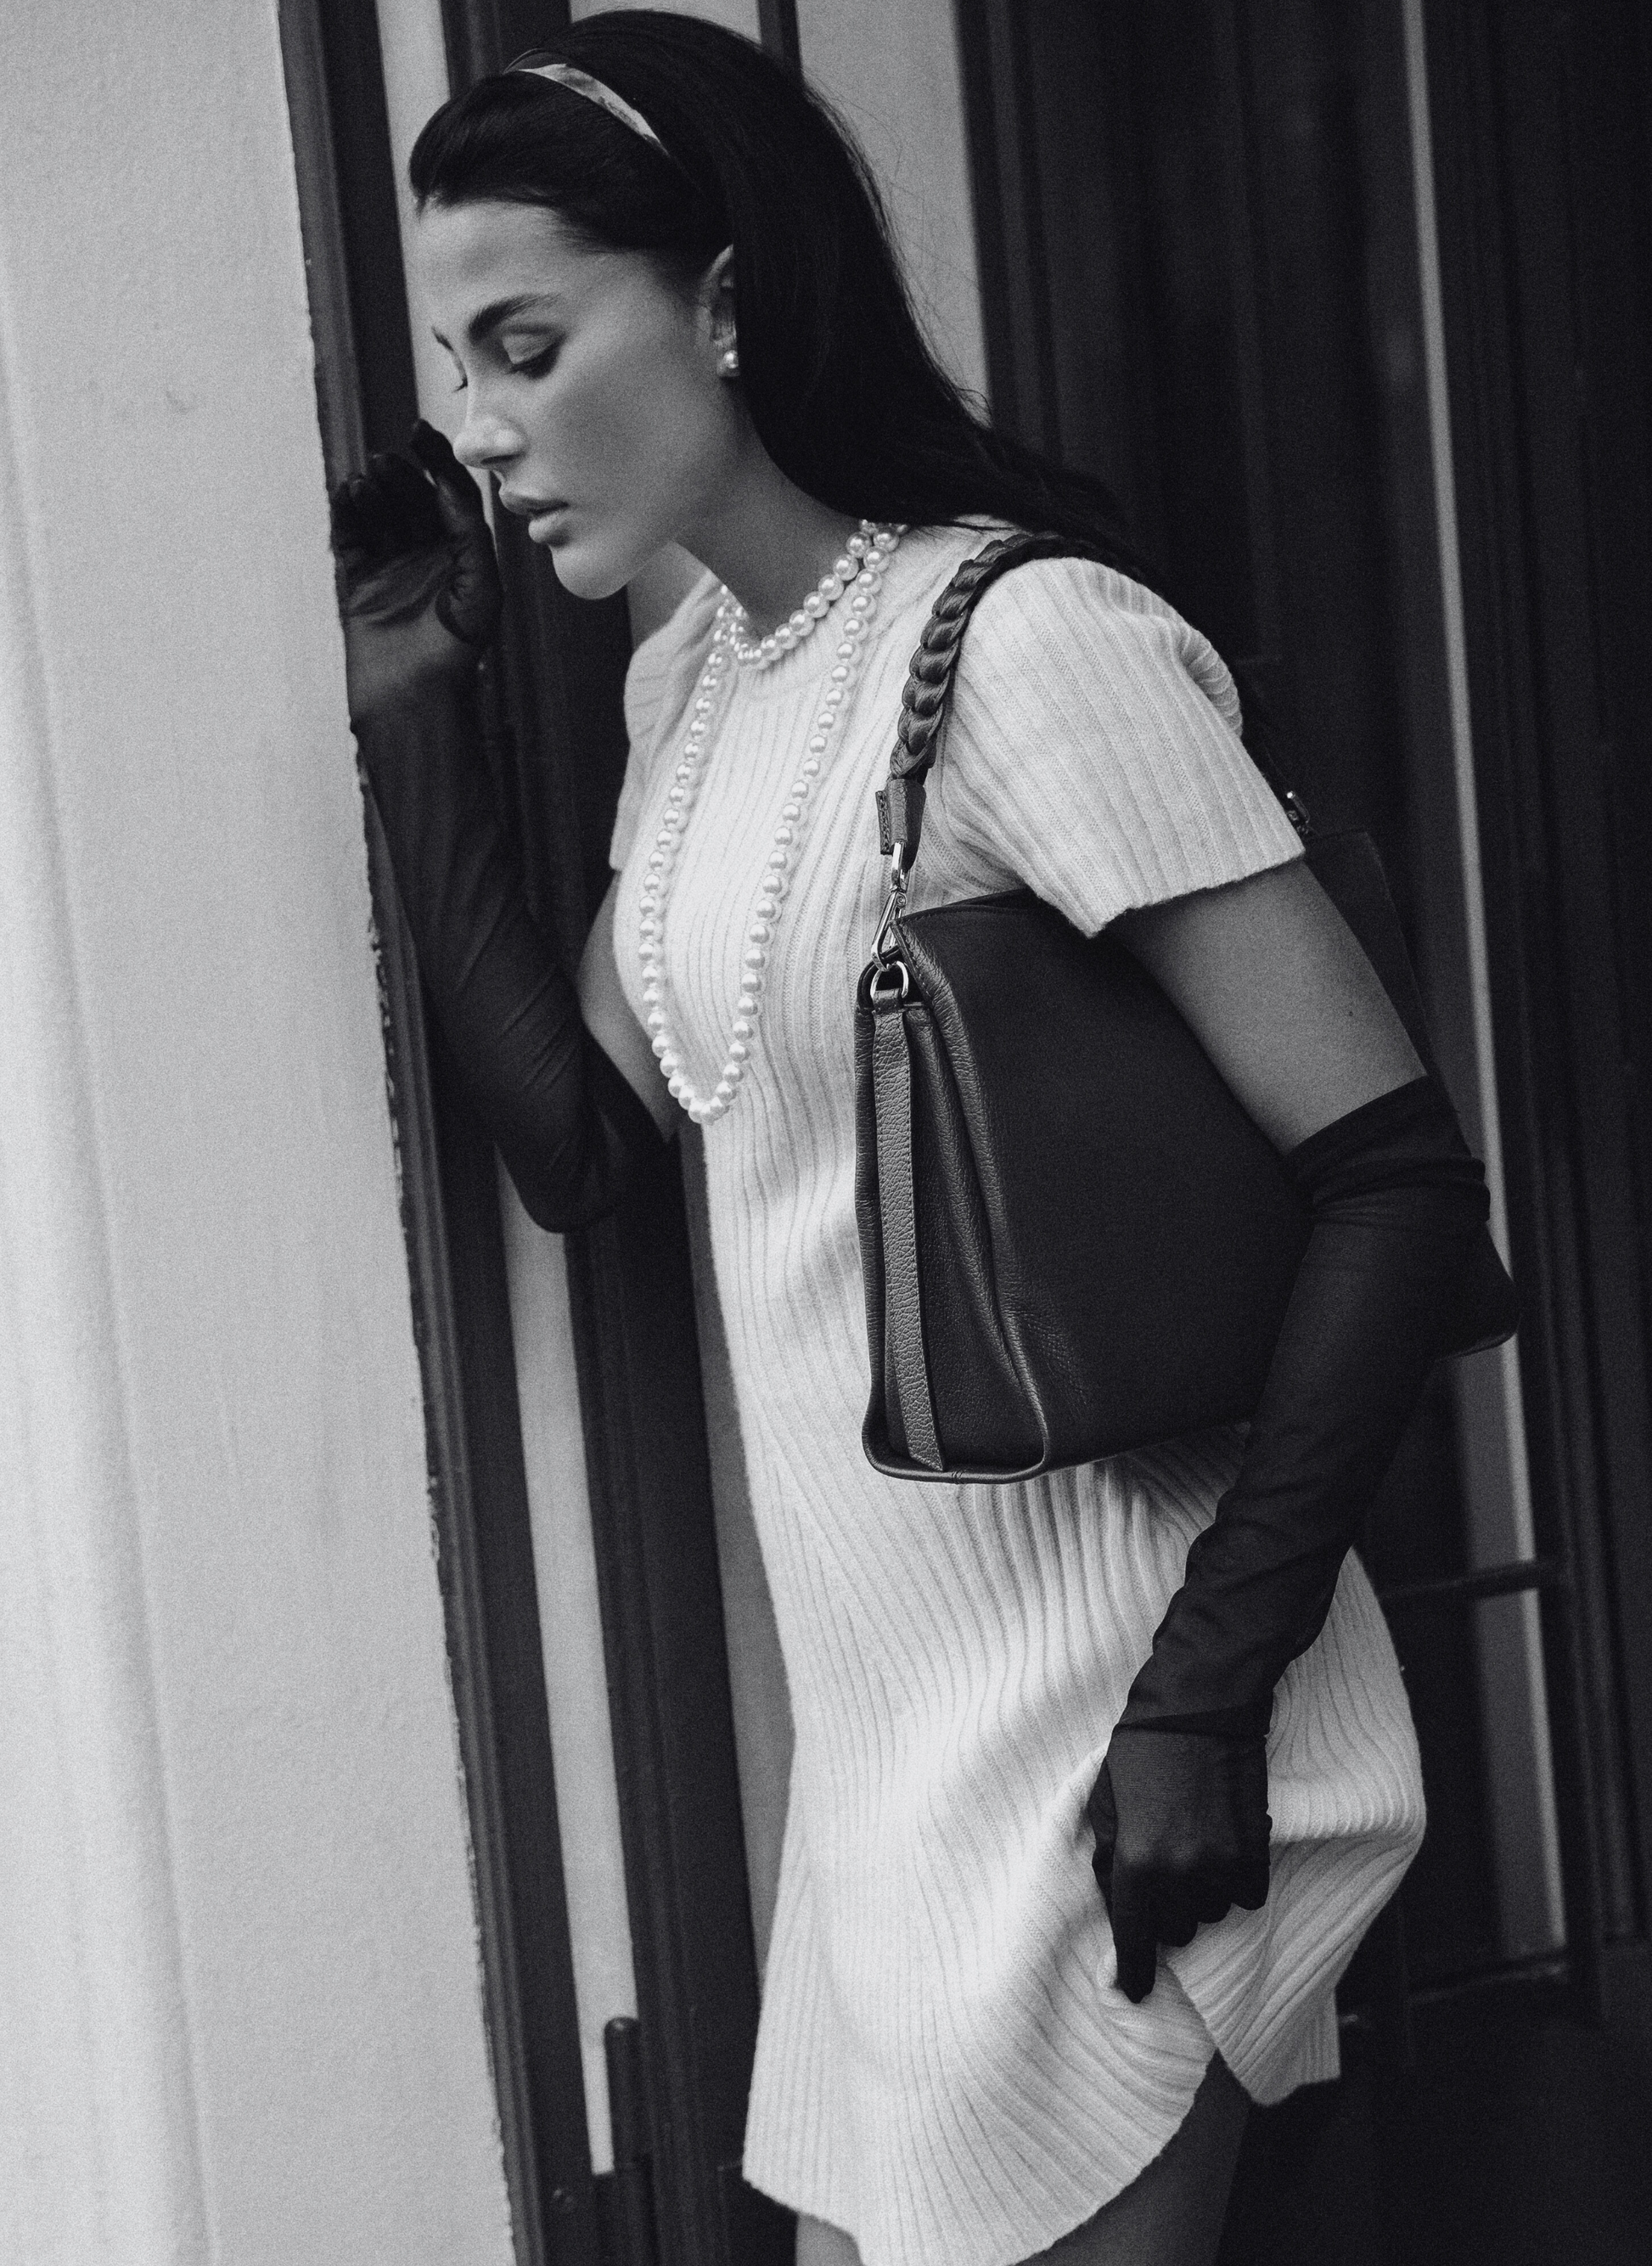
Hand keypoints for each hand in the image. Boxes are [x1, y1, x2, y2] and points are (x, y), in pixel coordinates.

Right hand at [329, 420, 501, 725]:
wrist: (413, 701)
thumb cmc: (456, 652)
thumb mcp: (480, 588)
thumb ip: (470, 534)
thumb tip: (451, 487)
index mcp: (461, 558)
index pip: (449, 498)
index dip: (436, 463)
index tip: (420, 433)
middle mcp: (426, 560)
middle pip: (411, 502)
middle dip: (399, 478)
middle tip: (386, 460)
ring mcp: (390, 571)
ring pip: (378, 517)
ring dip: (372, 494)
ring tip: (366, 479)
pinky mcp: (357, 586)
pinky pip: (348, 541)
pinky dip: (345, 515)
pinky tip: (345, 495)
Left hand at [1086, 1727, 1270, 2002]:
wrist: (1201, 1708)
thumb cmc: (1140, 1751)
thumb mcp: (1104, 1803)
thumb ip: (1107, 1859)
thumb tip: (1114, 1905)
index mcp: (1136, 1862)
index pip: (1134, 1941)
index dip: (1133, 1974)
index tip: (1133, 1992)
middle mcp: (1180, 1873)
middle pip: (1175, 1931)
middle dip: (1163, 1914)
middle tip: (1160, 1877)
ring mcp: (1223, 1864)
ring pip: (1211, 1915)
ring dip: (1198, 1897)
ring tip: (1190, 1852)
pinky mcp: (1256, 1851)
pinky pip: (1245, 1897)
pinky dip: (1233, 1884)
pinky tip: (1221, 1850)